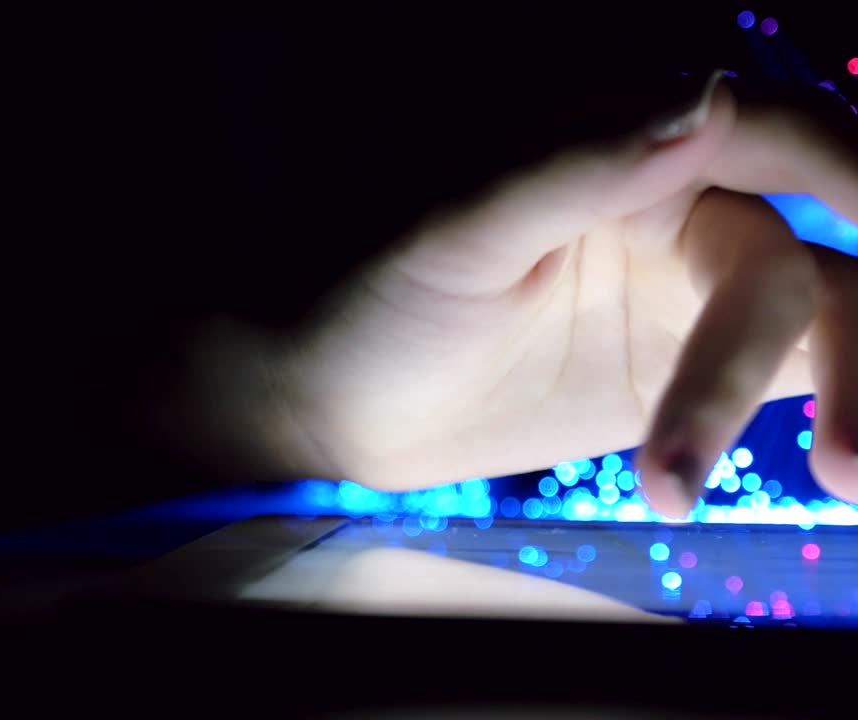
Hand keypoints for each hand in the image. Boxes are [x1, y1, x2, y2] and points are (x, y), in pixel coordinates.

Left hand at [177, 72, 856, 518]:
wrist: (332, 400)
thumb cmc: (368, 297)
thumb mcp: (455, 232)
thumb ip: (578, 169)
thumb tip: (712, 94)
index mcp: (620, 151)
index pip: (770, 135)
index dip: (851, 171)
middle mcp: (670, 216)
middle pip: (798, 264)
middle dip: (845, 354)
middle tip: (846, 472)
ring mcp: (677, 303)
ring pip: (810, 327)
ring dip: (850, 398)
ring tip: (840, 487)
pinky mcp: (674, 380)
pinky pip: (773, 389)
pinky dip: (831, 417)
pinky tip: (847, 480)